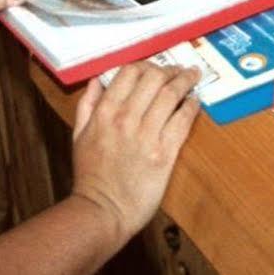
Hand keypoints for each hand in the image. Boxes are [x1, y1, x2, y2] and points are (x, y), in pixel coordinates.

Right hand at [69, 62, 199, 243]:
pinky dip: (191, 106)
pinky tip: (195, 101)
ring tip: (192, 78)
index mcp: (104, 112)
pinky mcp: (164, 153)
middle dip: (170, 69)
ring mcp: (147, 135)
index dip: (146, 64)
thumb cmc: (90, 175)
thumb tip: (97, 80)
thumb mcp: (78, 135)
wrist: (102, 210)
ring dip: (185, 81)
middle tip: (179, 70)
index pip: (129, 72)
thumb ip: (87, 105)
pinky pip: (182, 120)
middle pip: (154, 77)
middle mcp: (126, 118)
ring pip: (171, 94)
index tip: (155, 67)